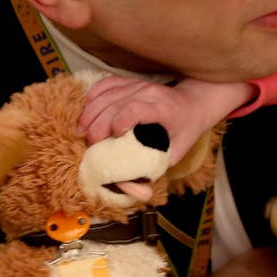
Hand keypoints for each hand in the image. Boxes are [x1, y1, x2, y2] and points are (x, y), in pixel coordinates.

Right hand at [78, 76, 251, 166]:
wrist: (195, 103)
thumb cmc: (184, 131)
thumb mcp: (173, 156)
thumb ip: (154, 172)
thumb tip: (138, 194)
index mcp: (162, 109)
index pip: (136, 109)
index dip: (119, 122)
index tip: (112, 138)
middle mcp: (148, 93)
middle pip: (113, 104)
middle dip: (97, 125)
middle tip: (90, 145)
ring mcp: (137, 84)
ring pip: (105, 94)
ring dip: (89, 113)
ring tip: (81, 132)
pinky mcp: (130, 82)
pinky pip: (105, 84)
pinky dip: (92, 97)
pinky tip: (85, 112)